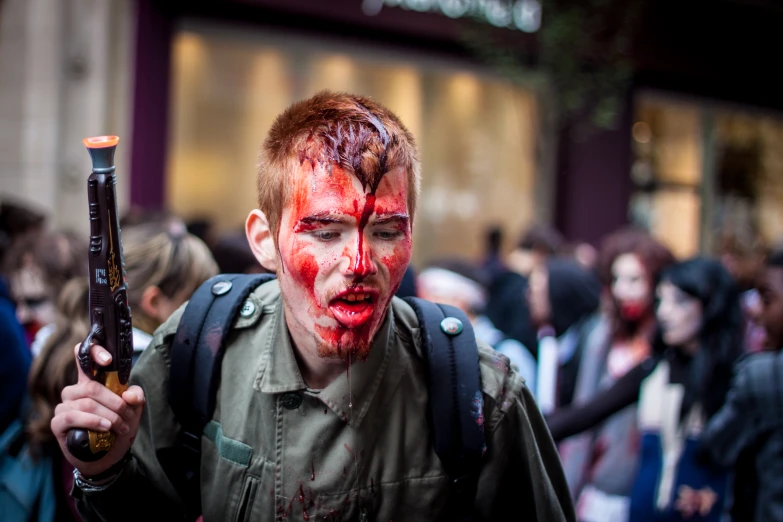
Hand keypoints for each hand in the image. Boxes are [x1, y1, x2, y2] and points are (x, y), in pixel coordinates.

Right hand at [51, 343, 145, 476]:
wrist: (109, 456)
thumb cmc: (118, 427)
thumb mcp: (134, 410)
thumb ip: (136, 397)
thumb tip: (130, 394)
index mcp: (91, 381)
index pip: (84, 356)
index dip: (94, 351)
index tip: (109, 359)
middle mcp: (75, 391)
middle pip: (91, 386)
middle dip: (115, 402)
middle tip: (127, 414)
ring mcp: (64, 406)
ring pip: (86, 402)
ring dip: (108, 415)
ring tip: (120, 426)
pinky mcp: (58, 423)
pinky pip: (73, 417)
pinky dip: (93, 422)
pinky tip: (106, 428)